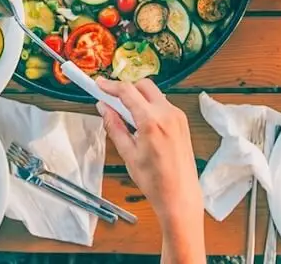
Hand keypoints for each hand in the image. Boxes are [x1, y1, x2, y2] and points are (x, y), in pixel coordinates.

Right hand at [95, 78, 202, 230]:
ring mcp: (178, 117)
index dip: (110, 86)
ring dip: (138, 98)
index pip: (127, 91)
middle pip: (143, 85)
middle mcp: (168, 114)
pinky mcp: (182, 122)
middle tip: (111, 100)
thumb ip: (114, 126)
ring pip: (154, 94)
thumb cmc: (156, 181)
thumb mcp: (128, 154)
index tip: (99, 84)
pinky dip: (149, 106)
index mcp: (152, 122)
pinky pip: (162, 104)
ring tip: (126, 117)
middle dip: (126, 89)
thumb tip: (104, 108)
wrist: (180, 197)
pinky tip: (141, 123)